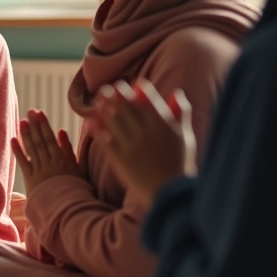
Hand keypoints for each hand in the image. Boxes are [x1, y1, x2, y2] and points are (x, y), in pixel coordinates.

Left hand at [11, 109, 82, 193]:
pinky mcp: (31, 179)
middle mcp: (49, 163)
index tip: (39, 113)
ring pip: (31, 150)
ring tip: (22, 122)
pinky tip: (13, 140)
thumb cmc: (77, 188)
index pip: (50, 139)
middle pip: (40, 141)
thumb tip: (61, 131)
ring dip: (26, 135)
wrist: (67, 208)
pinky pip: (23, 163)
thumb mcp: (79, 168)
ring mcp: (39, 171)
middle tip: (29, 111)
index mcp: (61, 160)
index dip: (44, 125)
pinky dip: (18, 151)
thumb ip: (69, 150)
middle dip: (34, 125)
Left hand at [89, 80, 192, 204]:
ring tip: (98, 99)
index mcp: (163, 126)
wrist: (170, 193)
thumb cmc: (180, 164)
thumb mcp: (185, 137)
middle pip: (127, 109)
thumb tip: (176, 92)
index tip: (131, 84)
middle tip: (107, 88)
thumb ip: (180, 114)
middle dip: (116, 96)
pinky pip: (106, 139)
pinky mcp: (119, 159)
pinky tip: (91, 120)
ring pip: (114, 121)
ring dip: (104, 108)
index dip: (138, 91)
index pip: (148, 103)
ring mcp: (131, 145)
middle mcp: (146, 133)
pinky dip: (98, 128)